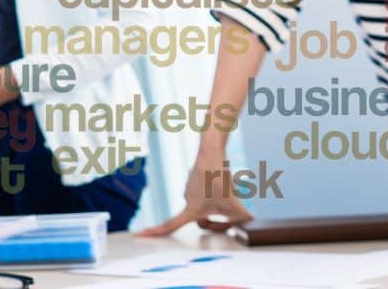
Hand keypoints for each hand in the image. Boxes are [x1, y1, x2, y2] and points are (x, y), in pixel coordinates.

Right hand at [137, 156, 253, 235]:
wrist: (212, 152)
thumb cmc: (220, 179)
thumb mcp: (236, 205)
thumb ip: (243, 219)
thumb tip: (249, 223)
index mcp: (191, 210)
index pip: (170, 226)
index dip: (154, 232)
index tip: (138, 235)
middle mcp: (187, 200)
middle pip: (201, 221)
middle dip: (217, 223)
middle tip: (235, 219)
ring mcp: (190, 190)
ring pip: (206, 207)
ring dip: (218, 206)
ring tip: (229, 195)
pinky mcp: (196, 181)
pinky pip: (207, 195)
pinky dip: (217, 194)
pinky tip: (224, 183)